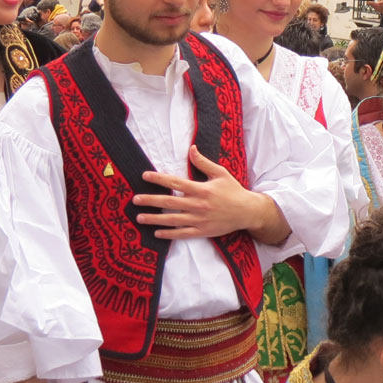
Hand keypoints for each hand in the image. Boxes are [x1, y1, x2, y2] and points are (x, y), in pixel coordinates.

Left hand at [135, 146, 273, 240]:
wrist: (247, 212)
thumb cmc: (233, 191)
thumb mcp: (220, 173)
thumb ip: (203, 162)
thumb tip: (191, 149)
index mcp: (201, 189)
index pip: (175, 182)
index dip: (159, 179)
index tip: (145, 176)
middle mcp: (197, 205)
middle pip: (169, 202)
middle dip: (150, 200)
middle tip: (135, 200)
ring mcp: (199, 220)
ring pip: (172, 220)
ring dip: (155, 219)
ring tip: (140, 218)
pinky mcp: (202, 231)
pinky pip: (182, 233)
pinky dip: (169, 234)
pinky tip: (157, 233)